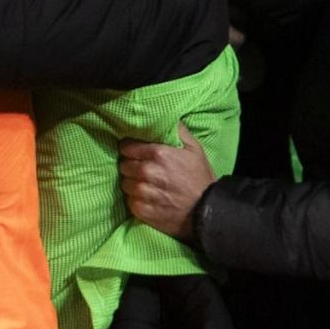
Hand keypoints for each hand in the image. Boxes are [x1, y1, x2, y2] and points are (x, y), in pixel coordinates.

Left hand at [118, 123, 213, 238]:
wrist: (206, 211)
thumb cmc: (200, 178)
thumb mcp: (194, 149)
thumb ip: (177, 131)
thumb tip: (165, 116)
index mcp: (158, 154)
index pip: (127, 147)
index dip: (131, 149)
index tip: (136, 153)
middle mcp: (147, 172)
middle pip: (124, 165)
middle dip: (131, 166)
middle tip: (144, 170)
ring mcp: (143, 192)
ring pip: (124, 183)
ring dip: (132, 183)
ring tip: (147, 185)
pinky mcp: (141, 210)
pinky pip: (129, 200)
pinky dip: (135, 199)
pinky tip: (148, 198)